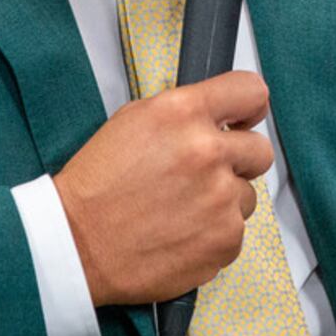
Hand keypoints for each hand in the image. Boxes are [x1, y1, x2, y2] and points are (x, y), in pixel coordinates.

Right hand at [52, 70, 272, 306]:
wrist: (75, 244)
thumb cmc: (98, 186)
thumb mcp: (135, 121)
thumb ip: (187, 112)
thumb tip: (223, 114)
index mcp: (184, 113)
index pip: (252, 91)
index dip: (249, 107)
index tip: (244, 119)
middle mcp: (207, 151)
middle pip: (260, 149)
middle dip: (237, 160)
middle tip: (204, 174)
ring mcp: (220, 197)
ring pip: (247, 195)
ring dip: (223, 201)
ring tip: (181, 209)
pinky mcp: (224, 239)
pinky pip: (236, 230)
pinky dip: (214, 234)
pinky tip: (180, 233)